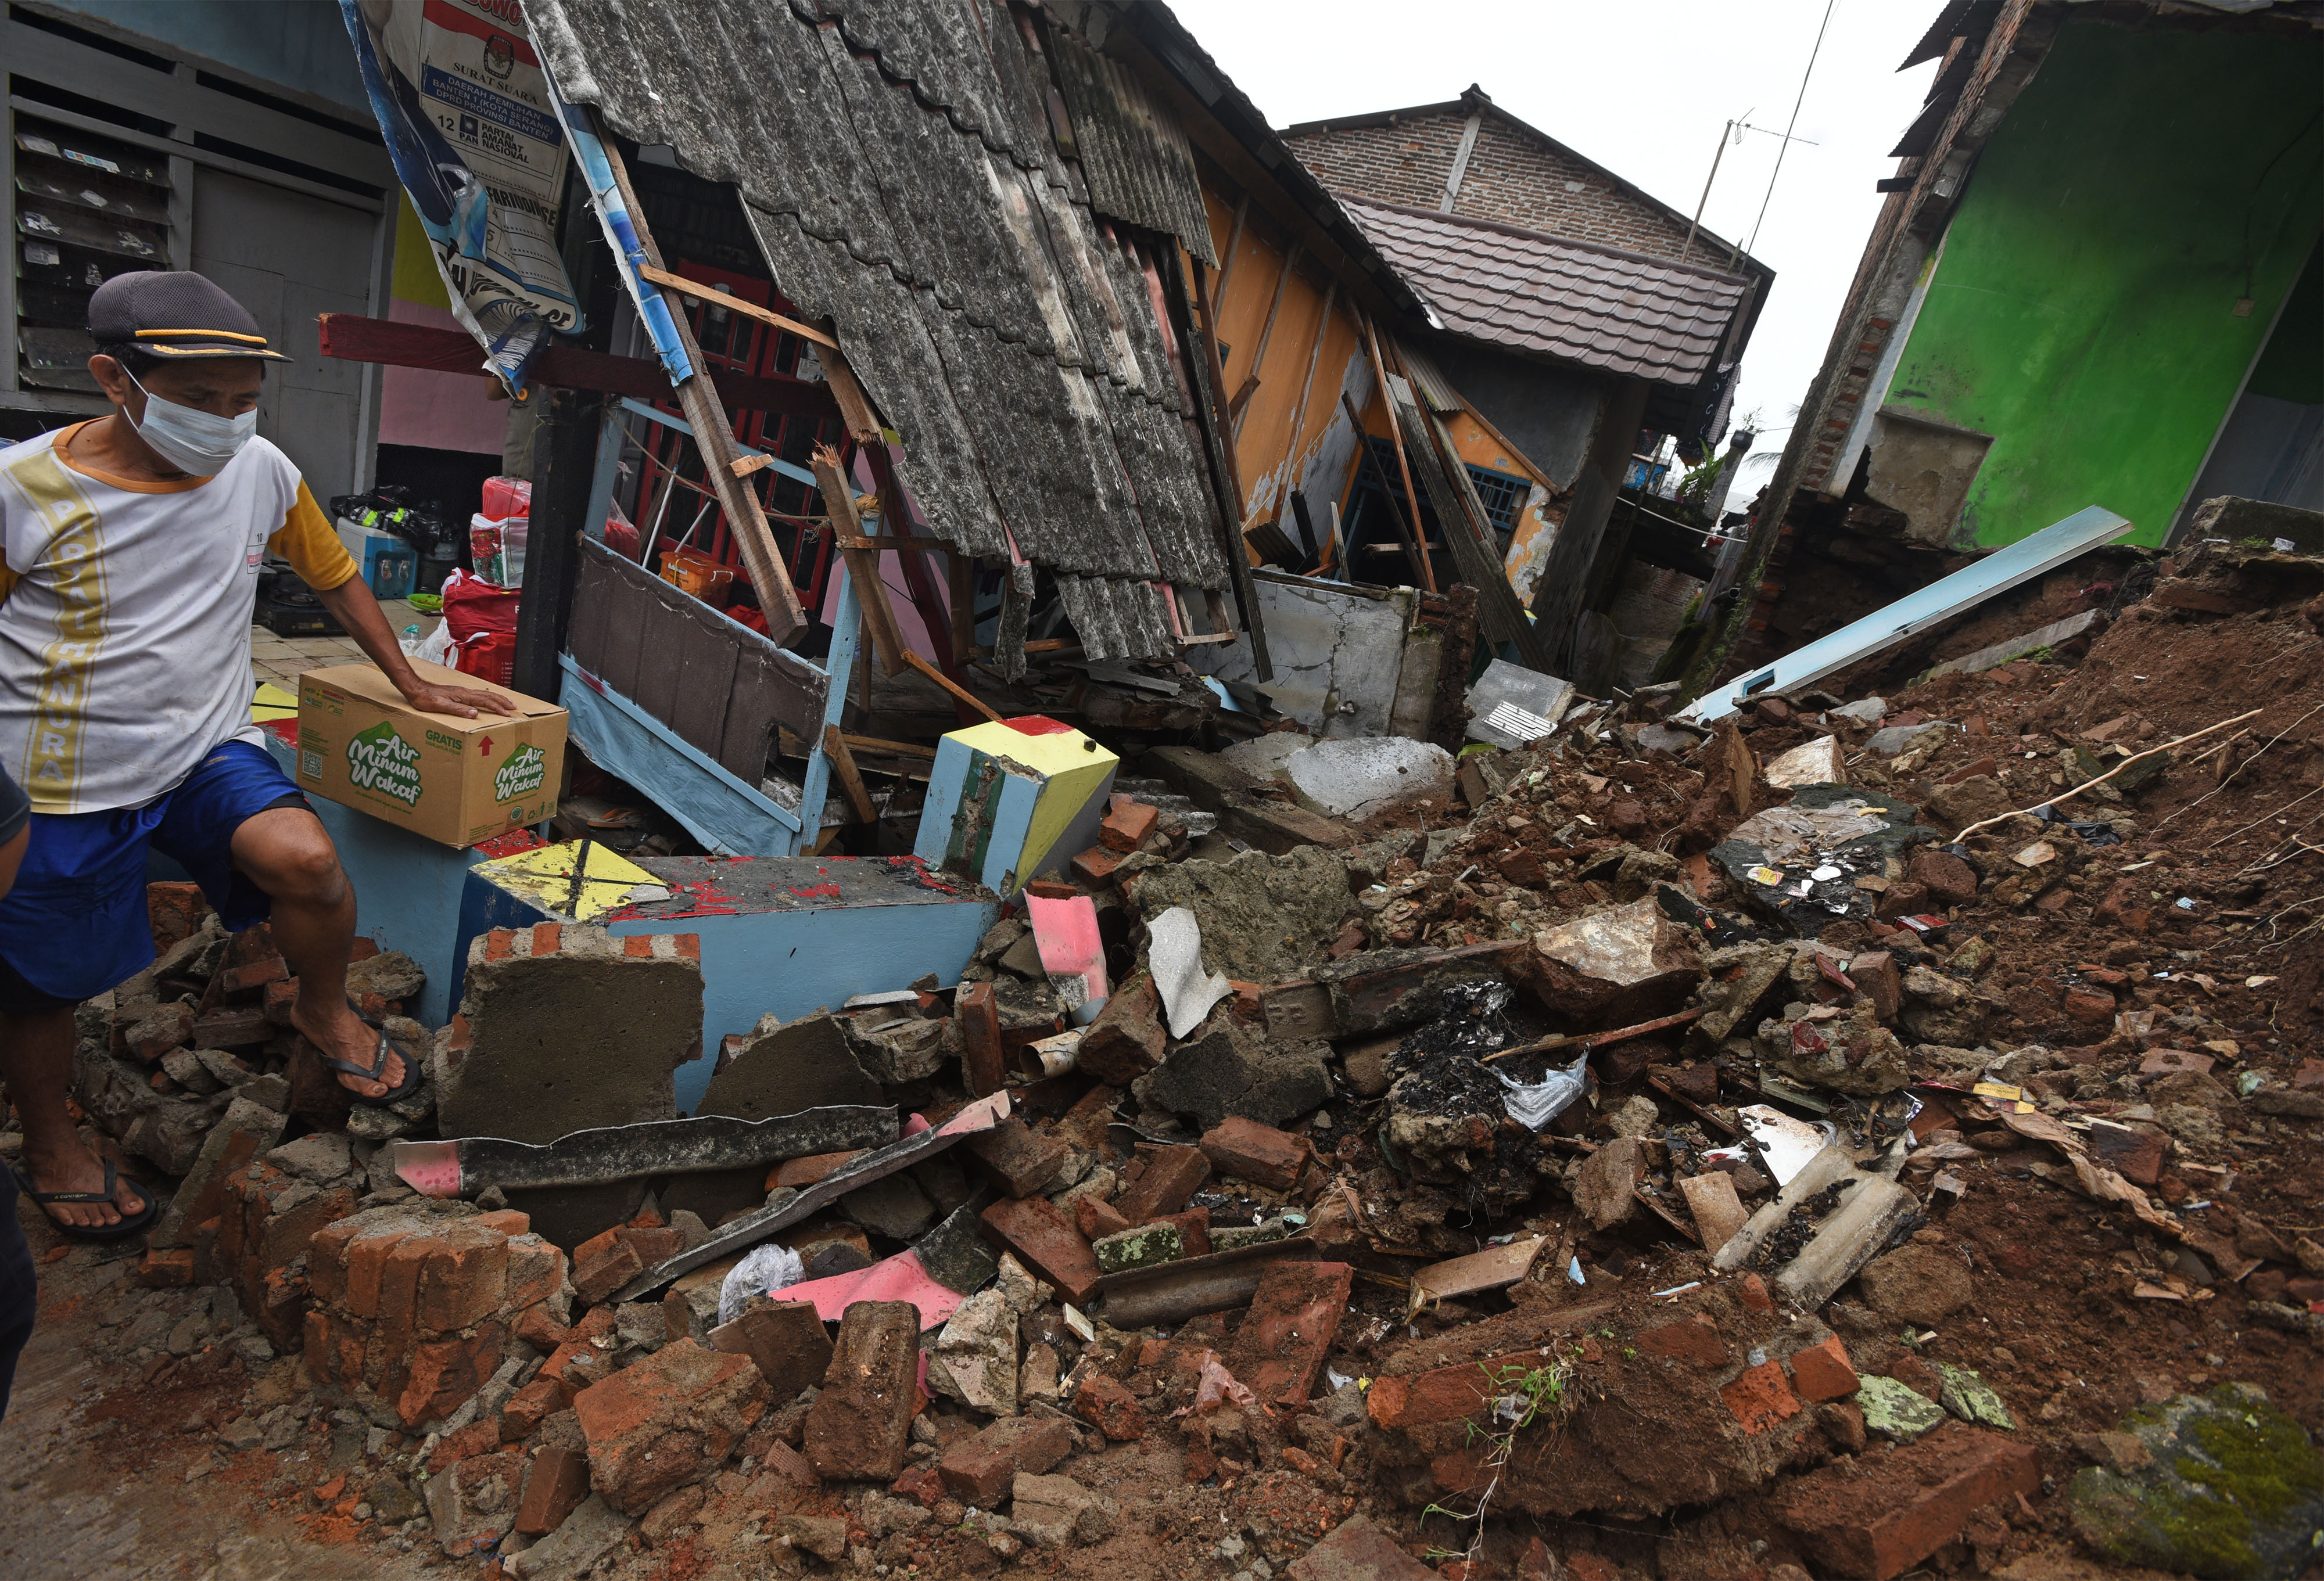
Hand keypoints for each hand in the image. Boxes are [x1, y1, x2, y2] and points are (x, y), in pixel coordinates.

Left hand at [401, 679, 516, 718]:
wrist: (415, 689)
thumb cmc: (425, 698)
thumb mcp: (441, 706)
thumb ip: (458, 709)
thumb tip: (475, 713)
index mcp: (462, 695)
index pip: (485, 701)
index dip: (497, 707)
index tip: (507, 714)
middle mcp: (464, 692)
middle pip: (488, 695)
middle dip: (502, 700)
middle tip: (514, 706)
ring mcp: (461, 692)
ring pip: (484, 693)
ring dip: (497, 698)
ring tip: (505, 702)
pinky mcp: (458, 693)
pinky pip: (478, 694)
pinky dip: (487, 697)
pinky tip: (487, 699)